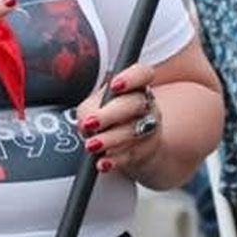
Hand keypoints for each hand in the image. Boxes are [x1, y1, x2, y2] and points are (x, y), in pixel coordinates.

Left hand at [77, 63, 161, 177]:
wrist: (134, 145)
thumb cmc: (112, 118)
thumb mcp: (97, 106)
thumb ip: (90, 108)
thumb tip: (86, 119)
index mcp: (136, 87)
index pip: (143, 74)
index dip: (131, 78)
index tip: (114, 86)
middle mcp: (146, 105)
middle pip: (133, 105)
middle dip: (109, 114)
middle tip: (89, 123)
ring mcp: (150, 128)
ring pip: (132, 132)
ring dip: (109, 139)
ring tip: (91, 145)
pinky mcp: (146, 151)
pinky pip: (131, 155)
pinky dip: (114, 160)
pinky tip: (103, 162)